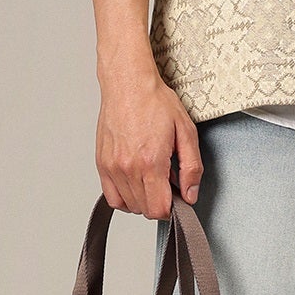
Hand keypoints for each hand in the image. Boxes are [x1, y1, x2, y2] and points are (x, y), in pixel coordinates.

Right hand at [96, 68, 202, 219]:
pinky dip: (125, 197)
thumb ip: (192, 167)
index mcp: (151, 162)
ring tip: (152, 177)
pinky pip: (112, 197)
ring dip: (143, 199)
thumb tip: (190, 194)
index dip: (173, 208)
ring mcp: (112, 167)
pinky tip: (136, 183)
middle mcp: (128, 167)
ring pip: (128, 206)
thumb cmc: (155, 102)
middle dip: (160, 202)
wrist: (128, 84)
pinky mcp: (102, 164)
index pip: (159, 209)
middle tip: (168, 181)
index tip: (178, 196)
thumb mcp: (186, 131)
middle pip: (145, 210)